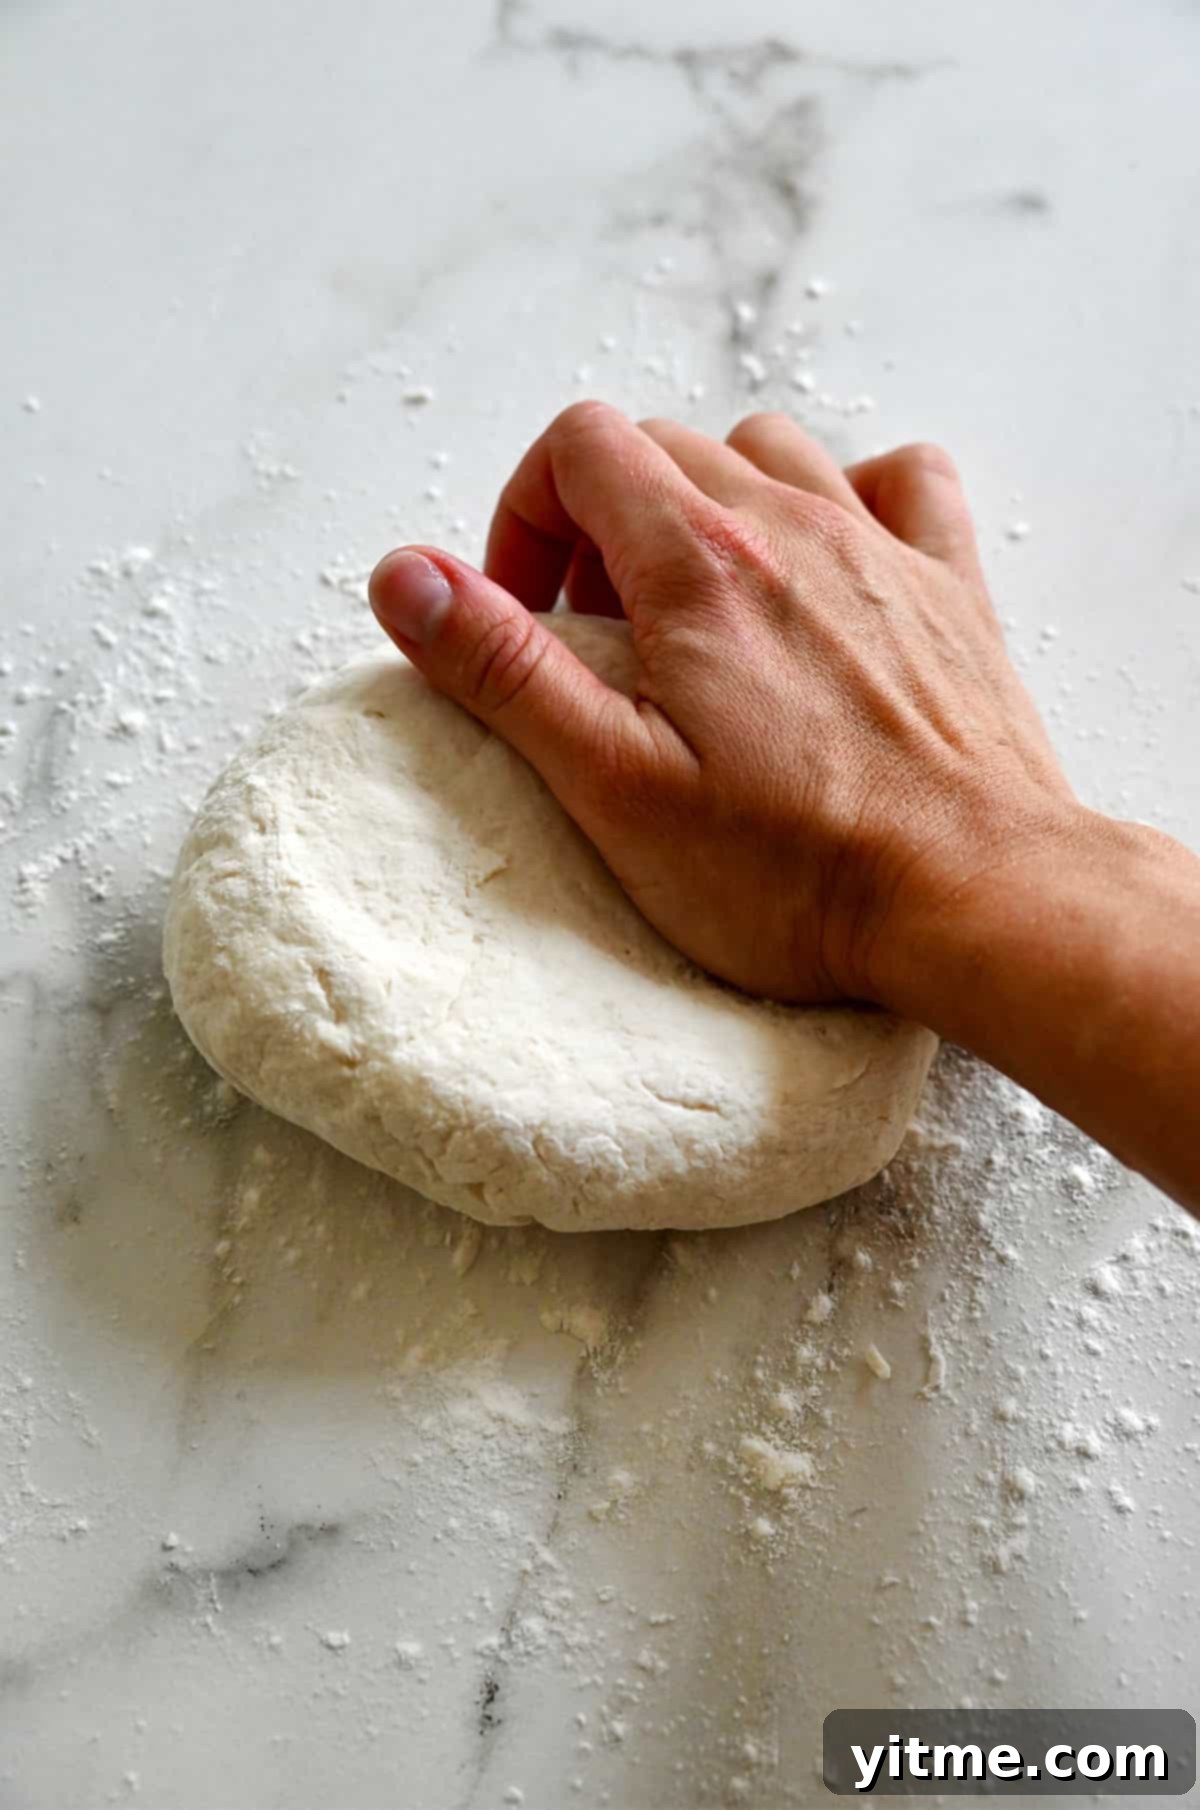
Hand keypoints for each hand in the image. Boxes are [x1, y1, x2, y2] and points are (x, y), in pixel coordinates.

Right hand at [368, 403, 1074, 1009]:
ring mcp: (881, 549)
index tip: (531, 610)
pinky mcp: (950, 592)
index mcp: (698, 565)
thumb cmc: (797, 869)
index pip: (579, 444)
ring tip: (699, 613)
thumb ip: (504, 668)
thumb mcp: (613, 783)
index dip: (526, 512)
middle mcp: (793, 526)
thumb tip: (406, 576)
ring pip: (770, 450)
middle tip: (601, 641)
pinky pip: (899, 480)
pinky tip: (828, 567)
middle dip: (601, 523)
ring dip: (710, 504)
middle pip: (663, 446)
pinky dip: (849, 495)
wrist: (976, 897)